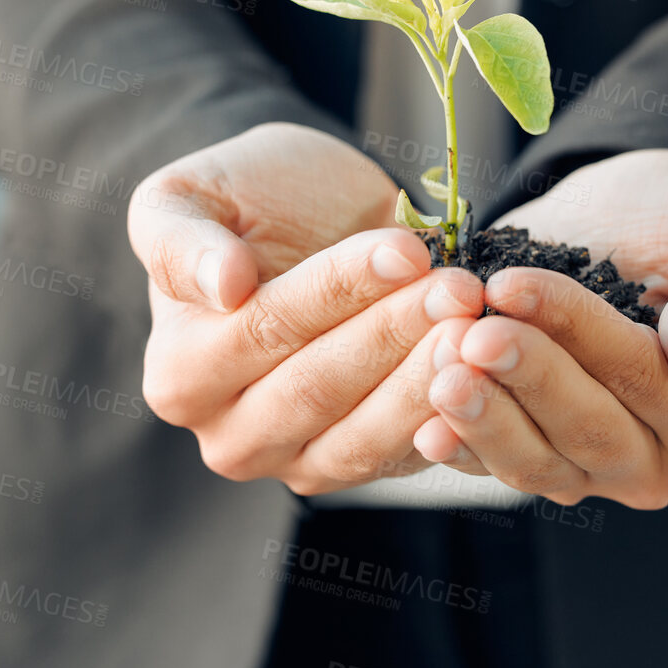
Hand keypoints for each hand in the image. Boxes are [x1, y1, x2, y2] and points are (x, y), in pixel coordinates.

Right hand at [128, 121, 484, 494]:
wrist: (310, 220)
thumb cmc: (247, 202)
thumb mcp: (187, 197)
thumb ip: (181, 240)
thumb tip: (222, 287)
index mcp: (179, 375)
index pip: (265, 329)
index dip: (339, 289)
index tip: (406, 251)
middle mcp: (228, 437)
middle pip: (318, 388)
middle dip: (395, 335)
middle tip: (461, 290)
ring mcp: (295, 464)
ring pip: (364, 435)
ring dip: (428, 381)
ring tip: (478, 326)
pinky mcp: (359, 471)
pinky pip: (404, 457)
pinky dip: (449, 421)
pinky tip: (489, 377)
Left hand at [412, 149, 667, 508]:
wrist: (627, 227)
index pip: (643, 377)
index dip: (576, 332)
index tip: (512, 285)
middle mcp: (658, 459)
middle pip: (587, 430)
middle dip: (524, 380)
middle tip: (467, 337)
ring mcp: (593, 471)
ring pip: (536, 463)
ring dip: (483, 421)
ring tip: (438, 370)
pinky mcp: (538, 459)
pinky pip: (493, 468)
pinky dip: (459, 447)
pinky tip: (423, 423)